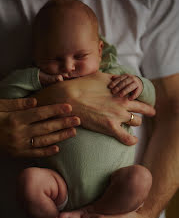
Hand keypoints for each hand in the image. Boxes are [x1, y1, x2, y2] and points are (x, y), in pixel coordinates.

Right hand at [0, 97, 79, 158]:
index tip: (69, 107)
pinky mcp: (18, 154)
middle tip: (78, 119)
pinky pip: (35, 153)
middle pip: (46, 127)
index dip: (56, 110)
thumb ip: (17, 103)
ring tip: (74, 132)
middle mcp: (20, 133)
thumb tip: (35, 101)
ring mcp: (19, 145)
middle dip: (63, 123)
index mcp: (15, 119)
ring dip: (60, 136)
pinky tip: (58, 148)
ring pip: (44, 141)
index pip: (40, 113)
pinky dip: (47, 152)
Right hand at [34, 71, 154, 145]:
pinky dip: (131, 140)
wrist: (70, 97)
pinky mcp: (109, 127)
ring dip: (135, 122)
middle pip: (143, 110)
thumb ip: (113, 79)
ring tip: (131, 124)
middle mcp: (122, 104)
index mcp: (121, 92)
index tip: (145, 104)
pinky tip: (133, 141)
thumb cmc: (82, 85)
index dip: (143, 100)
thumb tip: (119, 79)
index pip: (139, 96)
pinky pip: (126, 138)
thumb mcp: (100, 76)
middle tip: (148, 113)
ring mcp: (117, 116)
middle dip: (146, 112)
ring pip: (136, 122)